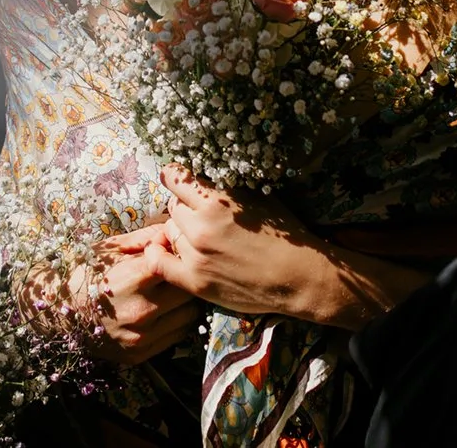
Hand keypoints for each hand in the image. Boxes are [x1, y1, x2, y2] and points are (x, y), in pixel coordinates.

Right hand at [73, 225, 202, 366]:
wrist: (56, 314)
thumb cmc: (83, 274)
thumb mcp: (109, 248)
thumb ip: (145, 238)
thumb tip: (172, 232)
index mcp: (131, 280)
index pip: (175, 265)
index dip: (177, 257)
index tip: (173, 253)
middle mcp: (140, 311)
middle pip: (188, 292)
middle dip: (185, 279)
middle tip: (176, 274)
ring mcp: (141, 337)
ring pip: (189, 316)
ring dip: (185, 303)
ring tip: (171, 294)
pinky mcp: (141, 355)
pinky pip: (177, 336)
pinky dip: (176, 322)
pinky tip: (162, 313)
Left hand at [146, 165, 329, 317]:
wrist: (298, 278)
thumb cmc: (283, 235)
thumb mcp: (257, 198)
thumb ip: (225, 188)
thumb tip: (200, 175)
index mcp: (217, 201)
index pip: (175, 177)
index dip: (176, 177)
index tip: (179, 181)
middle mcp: (201, 226)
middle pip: (173, 205)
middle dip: (185, 206)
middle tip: (201, 215)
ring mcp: (195, 255)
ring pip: (169, 231)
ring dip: (181, 231)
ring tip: (201, 238)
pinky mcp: (195, 281)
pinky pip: (159, 263)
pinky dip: (159, 254)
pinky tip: (166, 251)